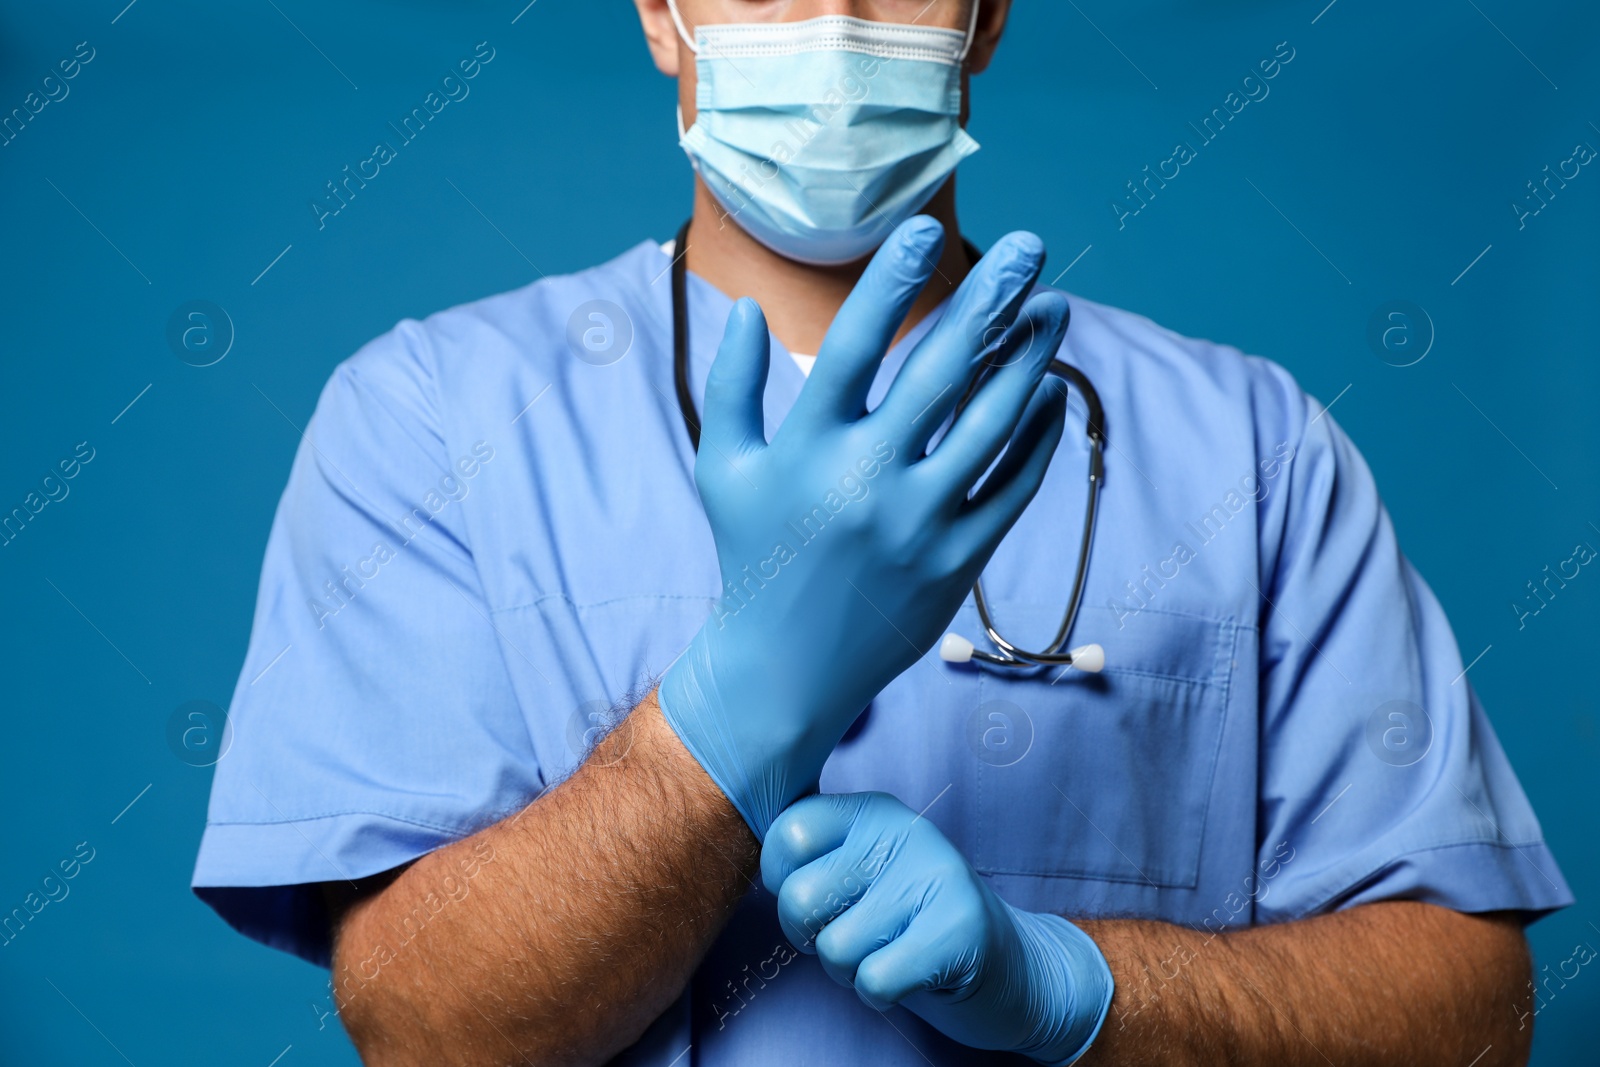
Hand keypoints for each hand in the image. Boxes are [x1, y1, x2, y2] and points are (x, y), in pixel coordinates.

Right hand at [658, 217, 1070, 836]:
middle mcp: (865, 482)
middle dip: (992, 299)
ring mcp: (919, 524)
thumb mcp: (723, 468)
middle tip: (1030, 247)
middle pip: (942, 371)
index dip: (891, 280)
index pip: (856, 345)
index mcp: (804, 450)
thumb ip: (729, 384)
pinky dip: (1037, 434)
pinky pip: (1012, 485)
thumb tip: (745, 305)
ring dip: (1031, 357)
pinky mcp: (958, 563)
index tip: (925, 226)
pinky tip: (1050, 389)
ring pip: (994, 423)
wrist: (784, 671)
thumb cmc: (752, 555)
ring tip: (1055, 307)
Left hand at [762, 792, 1112, 1065]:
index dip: (783, 882)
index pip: (786, 834)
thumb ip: (815, 853)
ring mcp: (937, 878)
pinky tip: (910, 975)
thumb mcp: (865, 872)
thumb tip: (736, 836)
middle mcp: (905, 833)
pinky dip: (881, 993)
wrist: (1015, 968)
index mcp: (874, 811)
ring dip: (853, 970)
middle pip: (801, 898)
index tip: (821, 898)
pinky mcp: (959, 930)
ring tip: (891, 952)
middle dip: (814, 938)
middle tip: (855, 935)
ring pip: (836, 948)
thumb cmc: (914, 923)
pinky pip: (874, 979)